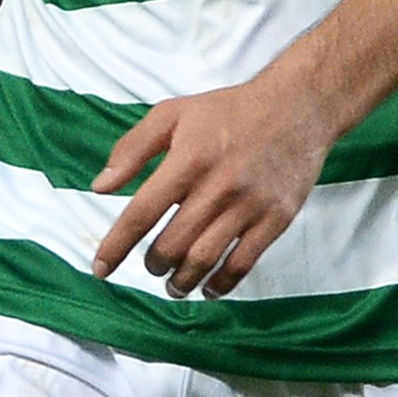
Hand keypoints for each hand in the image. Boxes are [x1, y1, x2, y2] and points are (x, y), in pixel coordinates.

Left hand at [89, 74, 339, 296]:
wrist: (298, 106)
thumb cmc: (229, 111)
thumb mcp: (173, 114)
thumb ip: (132, 149)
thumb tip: (99, 187)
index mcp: (188, 159)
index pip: (142, 213)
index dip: (116, 246)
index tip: (100, 268)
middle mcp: (218, 185)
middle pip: (173, 244)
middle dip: (154, 263)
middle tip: (152, 265)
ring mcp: (249, 205)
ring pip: (205, 259)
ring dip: (182, 281)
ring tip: (173, 285)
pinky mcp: (275, 218)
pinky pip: (243, 263)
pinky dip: (221, 284)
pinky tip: (208, 289)